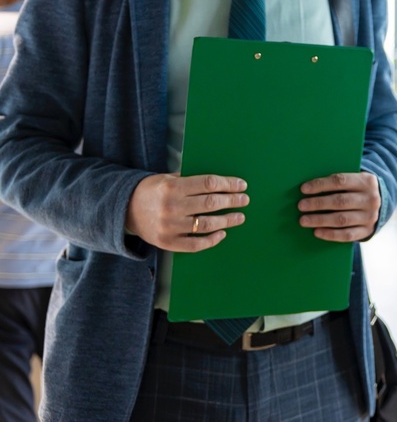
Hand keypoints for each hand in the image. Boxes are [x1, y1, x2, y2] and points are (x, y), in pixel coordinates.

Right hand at [126, 173, 248, 251]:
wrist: (124, 209)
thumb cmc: (152, 191)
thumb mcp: (167, 178)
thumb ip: (190, 181)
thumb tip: (220, 183)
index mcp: (172, 187)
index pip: (209, 184)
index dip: (229, 184)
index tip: (242, 185)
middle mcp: (172, 207)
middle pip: (210, 204)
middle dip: (232, 201)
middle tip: (245, 200)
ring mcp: (170, 227)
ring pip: (206, 225)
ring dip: (227, 221)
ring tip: (240, 217)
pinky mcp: (167, 243)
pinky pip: (195, 244)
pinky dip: (211, 240)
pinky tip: (222, 233)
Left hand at [298, 172, 381, 241]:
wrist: (378, 205)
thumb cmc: (357, 190)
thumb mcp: (354, 181)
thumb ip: (337, 183)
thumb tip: (309, 188)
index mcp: (366, 181)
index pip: (340, 181)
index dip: (321, 184)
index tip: (304, 189)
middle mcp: (371, 199)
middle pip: (340, 201)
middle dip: (318, 203)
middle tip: (301, 206)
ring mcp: (370, 217)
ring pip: (341, 219)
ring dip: (320, 220)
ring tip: (304, 220)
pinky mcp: (367, 231)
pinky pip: (346, 235)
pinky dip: (330, 234)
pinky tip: (317, 232)